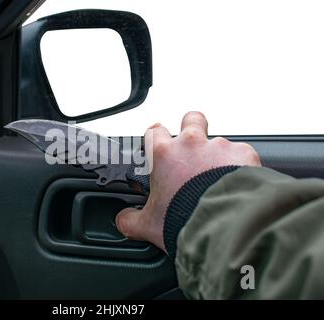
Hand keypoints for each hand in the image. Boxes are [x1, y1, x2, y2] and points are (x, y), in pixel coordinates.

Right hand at [115, 111, 261, 251]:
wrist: (224, 226)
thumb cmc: (186, 220)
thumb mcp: (148, 225)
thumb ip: (131, 219)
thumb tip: (123, 220)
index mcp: (164, 154)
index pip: (155, 131)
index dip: (156, 138)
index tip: (159, 148)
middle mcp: (191, 143)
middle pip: (191, 119)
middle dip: (192, 129)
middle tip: (192, 151)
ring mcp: (219, 146)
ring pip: (219, 140)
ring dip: (217, 155)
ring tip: (219, 179)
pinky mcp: (244, 154)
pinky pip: (242, 155)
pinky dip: (240, 168)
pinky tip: (238, 185)